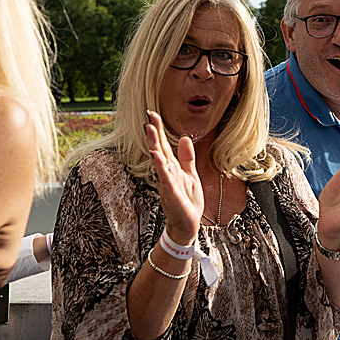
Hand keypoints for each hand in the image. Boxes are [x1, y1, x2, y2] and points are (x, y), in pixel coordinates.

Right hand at [144, 110, 202, 243]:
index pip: (164, 144)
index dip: (159, 129)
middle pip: (158, 148)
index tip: (152, 114)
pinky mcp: (171, 193)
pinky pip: (165, 178)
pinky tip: (155, 156)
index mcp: (172, 167)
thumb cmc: (186, 202)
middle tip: (148, 116)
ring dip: (154, 144)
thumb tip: (185, 137)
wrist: (187, 225)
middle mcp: (167, 173)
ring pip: (159, 160)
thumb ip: (187, 157)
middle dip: (154, 132)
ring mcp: (167, 182)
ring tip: (149, 129)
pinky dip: (160, 167)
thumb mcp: (191, 175)